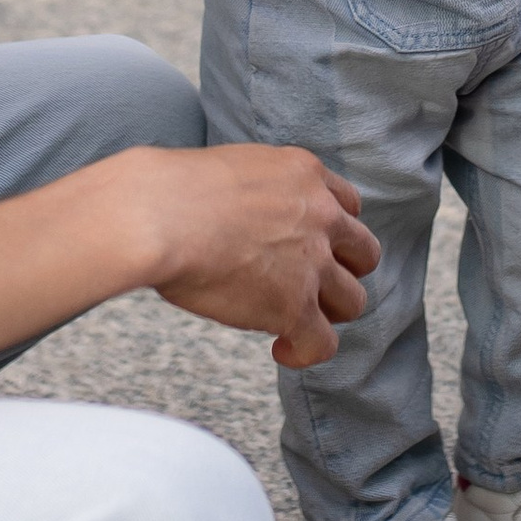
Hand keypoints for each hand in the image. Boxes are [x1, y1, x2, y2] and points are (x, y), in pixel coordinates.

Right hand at [108, 141, 379, 367]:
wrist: (157, 215)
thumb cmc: (169, 191)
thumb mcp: (230, 168)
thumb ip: (255, 190)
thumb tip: (235, 216)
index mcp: (303, 173)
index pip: (347, 204)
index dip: (332, 232)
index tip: (309, 247)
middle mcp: (320, 215)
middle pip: (363, 253)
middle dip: (341, 271)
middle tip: (308, 284)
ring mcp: (312, 262)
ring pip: (352, 300)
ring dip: (327, 312)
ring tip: (294, 319)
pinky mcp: (294, 306)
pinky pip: (323, 343)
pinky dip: (305, 351)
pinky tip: (282, 350)